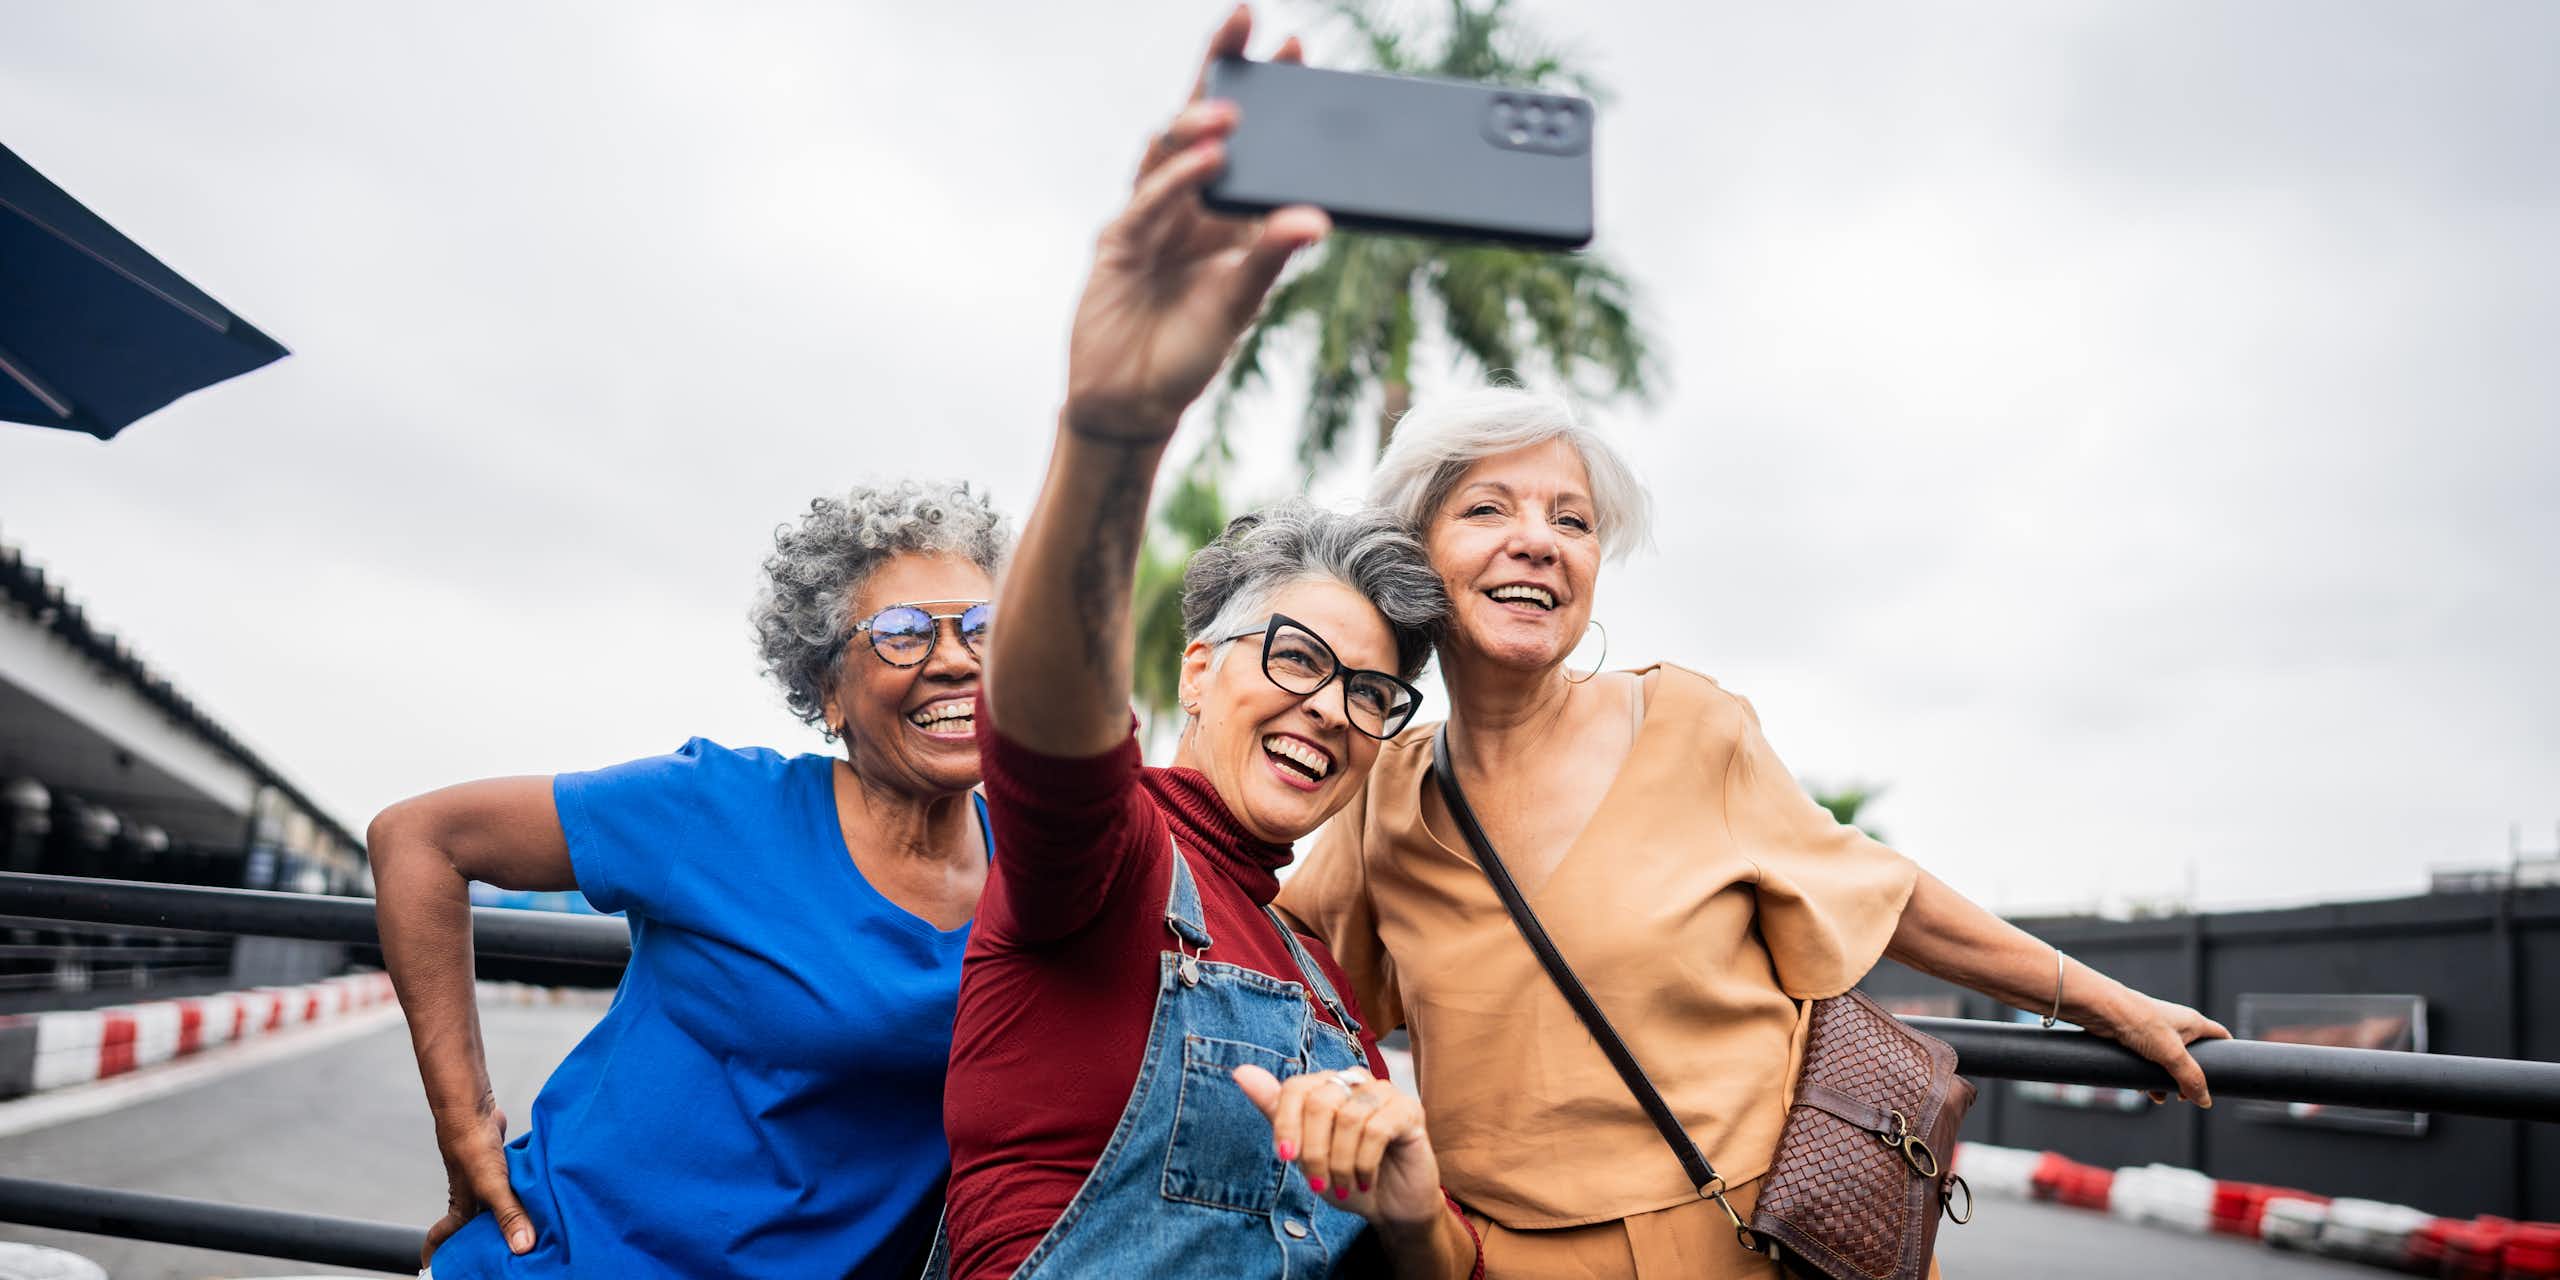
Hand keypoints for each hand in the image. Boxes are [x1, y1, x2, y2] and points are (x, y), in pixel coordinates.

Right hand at [424, 1102, 532, 1264]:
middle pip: (474, 1222)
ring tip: (523, 1225)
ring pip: (494, 1201)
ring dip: (504, 1211)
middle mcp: (472, 1193)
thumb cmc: (472, 1146)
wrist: (471, 1108)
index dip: (440, 1250)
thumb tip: (522, 1247)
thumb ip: (509, 1215)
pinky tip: (537, 1191)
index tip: (435, 1266)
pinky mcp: (499, 1159)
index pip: (446, 1234)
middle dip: (480, 1237)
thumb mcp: (493, 1185)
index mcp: (463, 1205)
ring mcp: (485, 1175)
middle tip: (493, 1251)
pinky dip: (520, 1187)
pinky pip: (509, 1180)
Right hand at [1062, 5, 1329, 442]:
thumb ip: (1272, 258)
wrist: (1133, 403)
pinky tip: (1207, 165)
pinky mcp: (1119, 242)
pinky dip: (1176, 181)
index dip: (1264, 88)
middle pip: (1200, 121)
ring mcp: (1149, 217)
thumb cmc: (1190, 352)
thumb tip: (1316, 219)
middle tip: (1244, 20)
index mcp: (1227, 214)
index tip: (1295, 44)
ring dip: (1199, 127)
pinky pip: (1147, 201)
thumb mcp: (1242, 304)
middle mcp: (1188, 204)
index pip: (1249, 138)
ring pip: (1168, 151)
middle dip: (1220, 68)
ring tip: (1233, 115)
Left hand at [1233, 1064, 1444, 1231]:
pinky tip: (1365, 1180)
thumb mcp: (1305, 1153)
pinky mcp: (1409, 1110)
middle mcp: (1355, 1080)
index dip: (1286, 1123)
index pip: (1296, 1088)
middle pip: (1320, 1102)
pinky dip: (1364, 1163)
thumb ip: (1277, 1113)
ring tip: (1343, 1185)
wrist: (1390, 1207)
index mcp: (1327, 1085)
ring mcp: (1384, 1092)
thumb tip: (1241, 1071)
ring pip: (1348, 1118)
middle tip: (1318, 1184)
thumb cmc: (1345, 1177)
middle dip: (1314, 1151)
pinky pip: (1377, 1129)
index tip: (1287, 1157)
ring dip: (1340, 1163)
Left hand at [2090, 990, 2230, 1107]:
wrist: (2100, 1009)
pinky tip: (2140, 1089)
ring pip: (2167, 1061)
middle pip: (2192, 1055)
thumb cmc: (2139, 1020)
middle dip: (2189, 1077)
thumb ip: (2190, 1078)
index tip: (2228, 1073)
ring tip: (2159, 1097)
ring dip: (2165, 1080)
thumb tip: (2205, 1100)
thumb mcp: (2172, 1054)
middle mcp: (2176, 1026)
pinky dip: (2147, 1076)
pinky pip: (2148, 1061)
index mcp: (2193, 1023)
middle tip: (2184, 1095)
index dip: (2227, 1053)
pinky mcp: (2135, 1038)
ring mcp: (2155, 1032)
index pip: (2220, 1036)